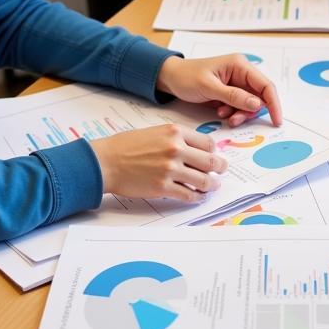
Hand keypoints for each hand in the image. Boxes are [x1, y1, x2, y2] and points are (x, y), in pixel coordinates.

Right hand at [89, 125, 226, 201]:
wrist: (107, 161)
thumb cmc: (128, 146)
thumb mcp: (156, 131)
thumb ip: (177, 139)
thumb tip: (197, 150)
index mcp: (175, 132)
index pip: (207, 143)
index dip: (214, 151)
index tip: (214, 156)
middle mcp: (176, 149)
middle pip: (211, 161)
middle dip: (220, 168)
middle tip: (222, 171)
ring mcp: (170, 169)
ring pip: (203, 180)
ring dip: (211, 185)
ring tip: (212, 186)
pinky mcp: (163, 187)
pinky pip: (188, 195)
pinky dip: (196, 197)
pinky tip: (197, 196)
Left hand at [157, 54, 282, 126]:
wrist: (171, 78)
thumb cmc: (187, 77)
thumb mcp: (209, 87)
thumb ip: (233, 96)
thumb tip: (256, 104)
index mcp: (240, 65)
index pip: (265, 85)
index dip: (274, 103)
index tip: (276, 121)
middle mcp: (241, 73)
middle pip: (259, 96)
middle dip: (249, 111)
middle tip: (235, 120)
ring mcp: (236, 83)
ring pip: (249, 104)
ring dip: (239, 113)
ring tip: (223, 115)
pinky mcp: (230, 92)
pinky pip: (239, 106)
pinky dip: (232, 112)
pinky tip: (219, 112)